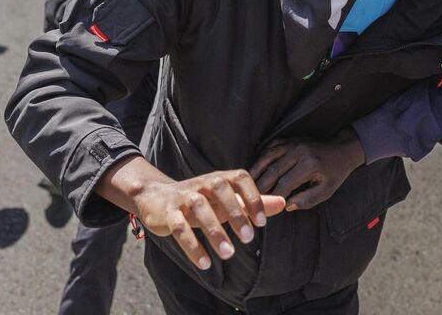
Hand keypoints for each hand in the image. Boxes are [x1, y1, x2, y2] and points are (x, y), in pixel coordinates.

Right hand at [131, 170, 285, 270]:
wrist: (157, 199)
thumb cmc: (201, 200)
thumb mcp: (227, 201)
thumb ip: (253, 202)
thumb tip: (284, 203)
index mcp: (219, 178)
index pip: (240, 178)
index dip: (253, 197)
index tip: (262, 222)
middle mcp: (202, 183)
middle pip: (220, 189)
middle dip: (236, 213)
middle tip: (249, 238)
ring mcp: (183, 197)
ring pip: (199, 208)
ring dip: (214, 231)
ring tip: (229, 254)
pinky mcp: (167, 213)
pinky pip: (179, 227)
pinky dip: (192, 246)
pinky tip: (205, 263)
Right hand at [249, 128, 364, 210]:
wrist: (342, 150)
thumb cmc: (335, 174)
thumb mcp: (326, 191)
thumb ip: (307, 200)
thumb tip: (286, 205)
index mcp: (309, 165)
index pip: (285, 184)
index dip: (274, 196)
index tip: (266, 207)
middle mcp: (298, 152)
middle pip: (273, 171)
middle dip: (261, 186)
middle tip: (250, 199)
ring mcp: (292, 143)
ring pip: (268, 157)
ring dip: (256, 171)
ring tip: (247, 185)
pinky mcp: (289, 139)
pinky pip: (270, 147)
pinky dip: (261, 158)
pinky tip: (254, 169)